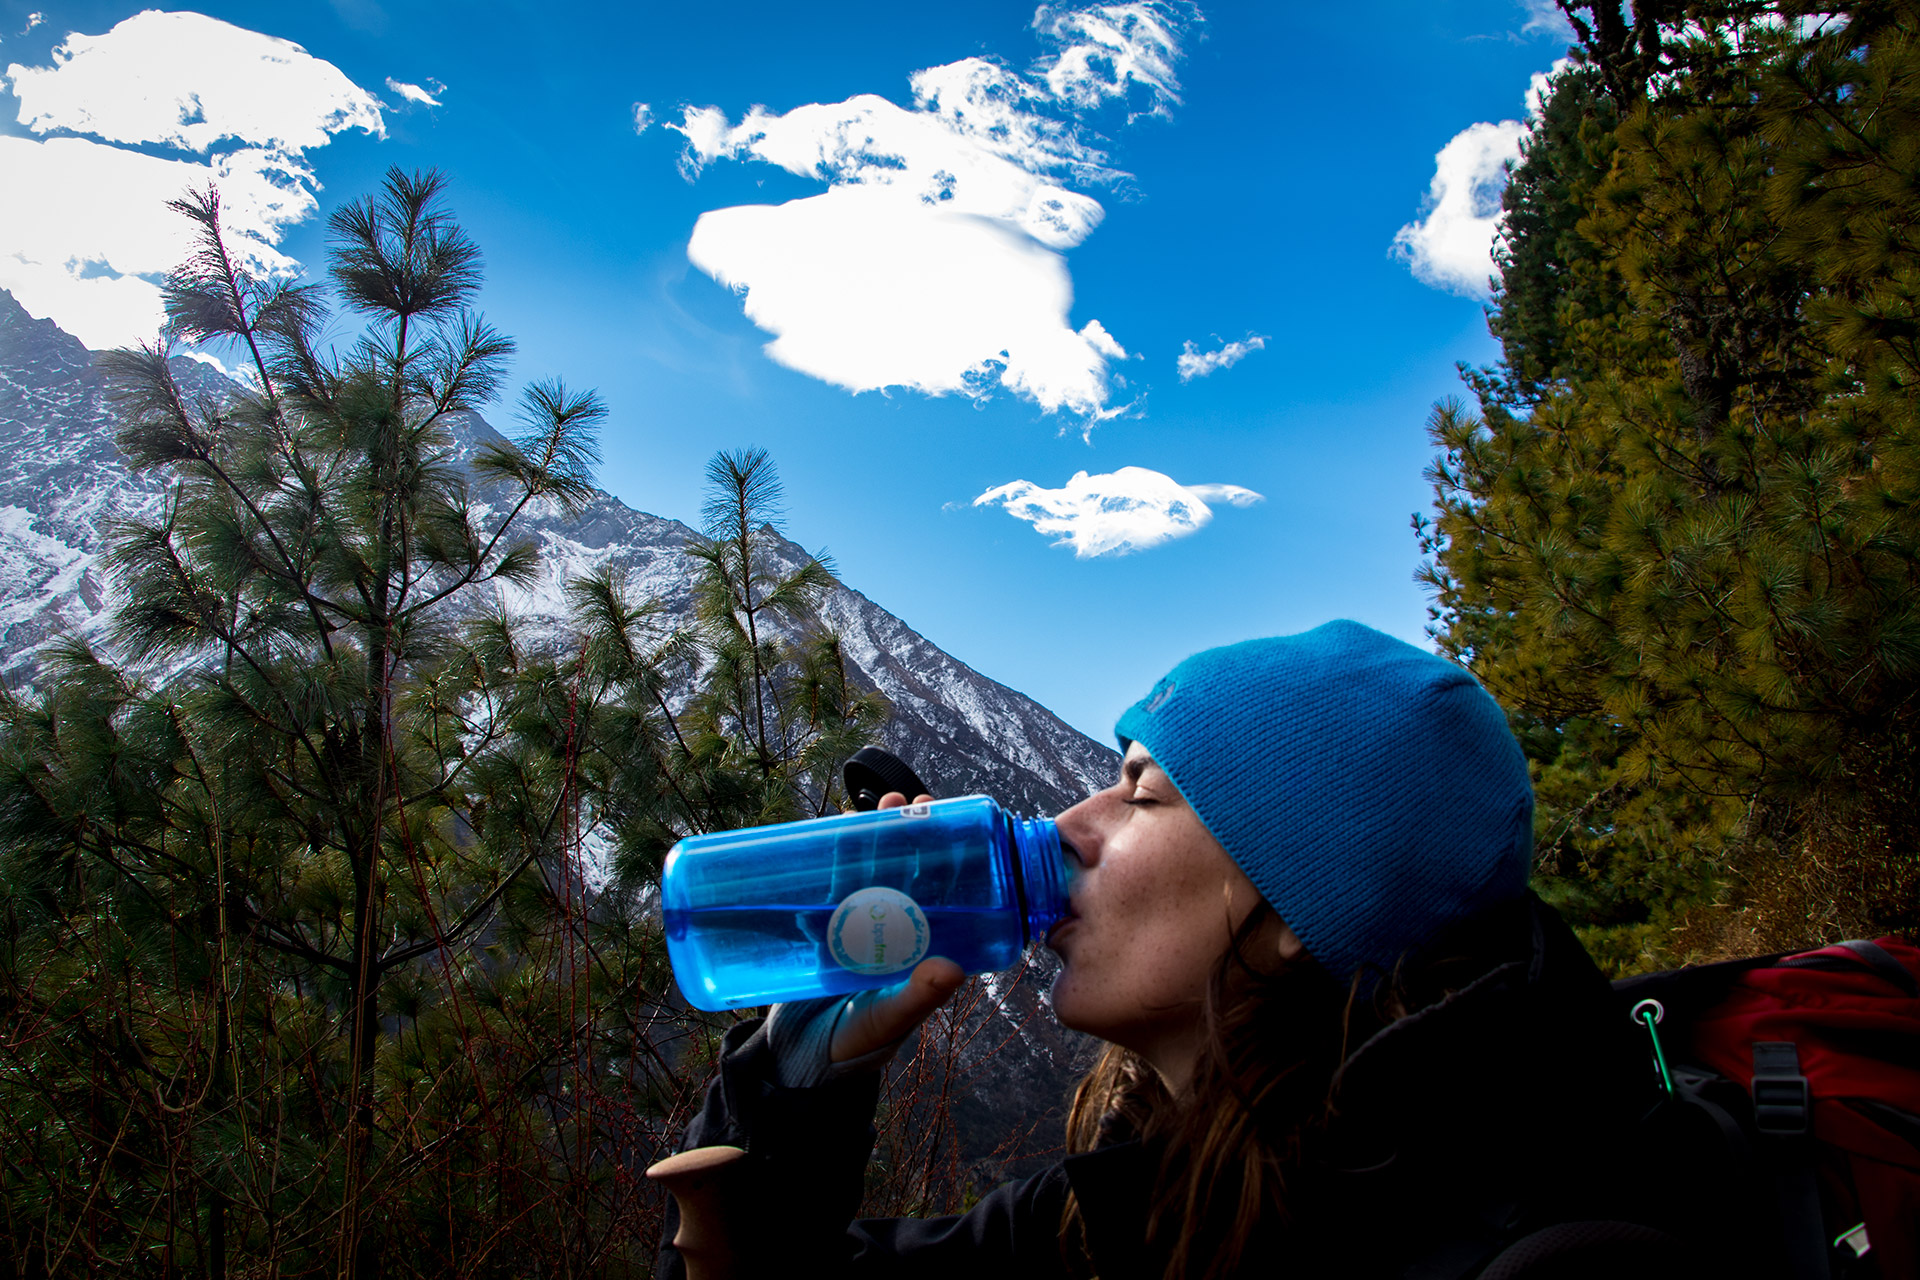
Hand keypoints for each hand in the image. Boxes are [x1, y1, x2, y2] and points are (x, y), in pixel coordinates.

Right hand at [829, 791, 963, 1061]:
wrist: (793, 1062)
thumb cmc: (852, 1049)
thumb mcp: (886, 1022)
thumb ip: (915, 1000)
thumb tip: (952, 969)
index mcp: (918, 950)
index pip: (940, 895)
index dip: (946, 860)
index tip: (950, 827)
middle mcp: (890, 933)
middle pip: (903, 872)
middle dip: (905, 835)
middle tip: (906, 803)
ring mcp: (853, 927)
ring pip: (864, 871)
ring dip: (867, 838)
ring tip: (873, 808)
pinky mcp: (818, 929)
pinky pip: (824, 887)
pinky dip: (825, 861)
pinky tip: (825, 837)